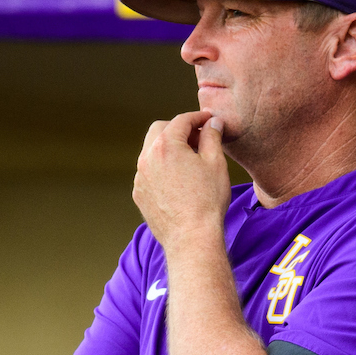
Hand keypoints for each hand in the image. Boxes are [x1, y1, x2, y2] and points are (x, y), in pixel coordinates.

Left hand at [133, 110, 230, 252]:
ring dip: (168, 148)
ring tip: (190, 158)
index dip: (198, 117)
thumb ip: (212, 137)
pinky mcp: (139, 194)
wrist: (191, 237)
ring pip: (151, 151)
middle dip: (178, 129)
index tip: (209, 119)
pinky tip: (178, 178)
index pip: (181, 120)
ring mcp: (140, 177)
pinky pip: (148, 171)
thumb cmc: (207, 200)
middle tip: (199, 137)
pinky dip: (161, 167)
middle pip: (160, 130)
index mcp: (166, 145)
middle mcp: (147, 157)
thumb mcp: (216, 163)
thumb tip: (213, 123)